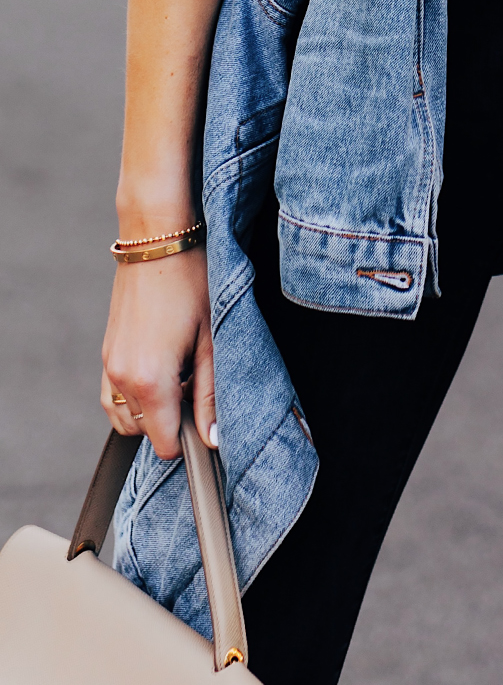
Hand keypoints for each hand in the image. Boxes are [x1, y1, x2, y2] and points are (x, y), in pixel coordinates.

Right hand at [101, 247, 215, 457]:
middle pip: (146, 433)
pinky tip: (160, 372)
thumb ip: (211, 394)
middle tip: (198, 386)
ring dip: (153, 412)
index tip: (208, 420)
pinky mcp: (105, 355)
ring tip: (180, 377)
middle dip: (173, 422)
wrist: (156, 241)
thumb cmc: (190, 282)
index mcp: (150, 380)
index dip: (191, 440)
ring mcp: (108, 366)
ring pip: (127, 419)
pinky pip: (113, 399)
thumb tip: (214, 437)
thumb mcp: (212, 340)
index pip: (165, 444)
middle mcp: (122, 378)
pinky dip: (134, 399)